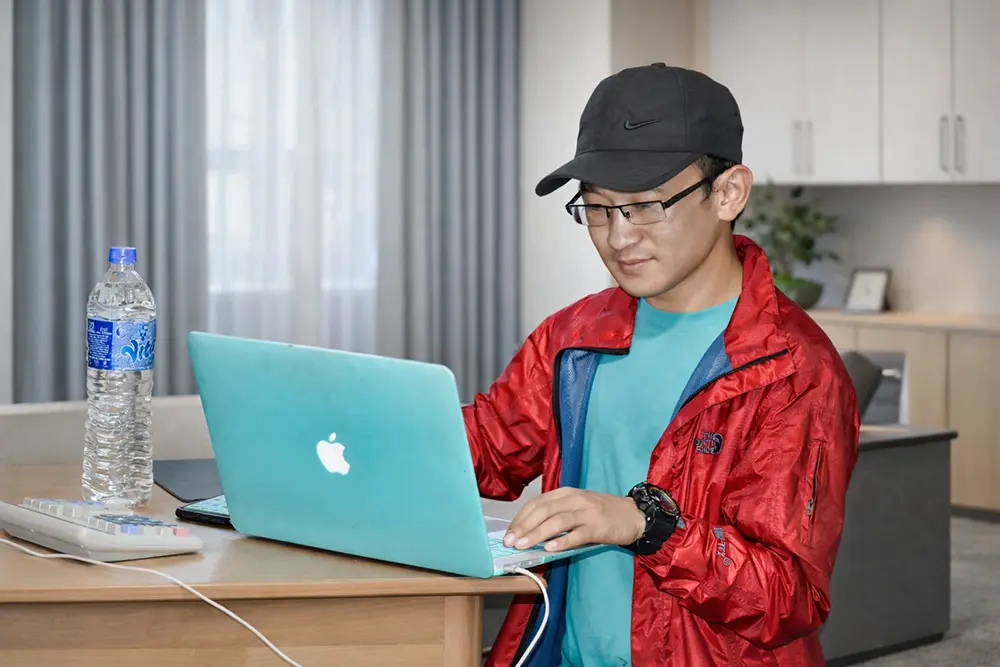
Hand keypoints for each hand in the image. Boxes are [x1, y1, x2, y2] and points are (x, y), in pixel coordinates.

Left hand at [503, 487, 645, 552]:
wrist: (634, 514)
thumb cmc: (602, 512)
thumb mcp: (577, 506)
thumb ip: (557, 515)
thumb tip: (530, 533)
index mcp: (565, 493)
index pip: (537, 503)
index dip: (520, 518)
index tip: (509, 532)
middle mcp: (574, 499)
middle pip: (543, 510)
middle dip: (524, 526)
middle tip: (510, 541)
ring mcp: (586, 512)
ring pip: (557, 521)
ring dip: (537, 534)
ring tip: (523, 545)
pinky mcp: (598, 526)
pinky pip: (577, 534)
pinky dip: (562, 541)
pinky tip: (550, 549)